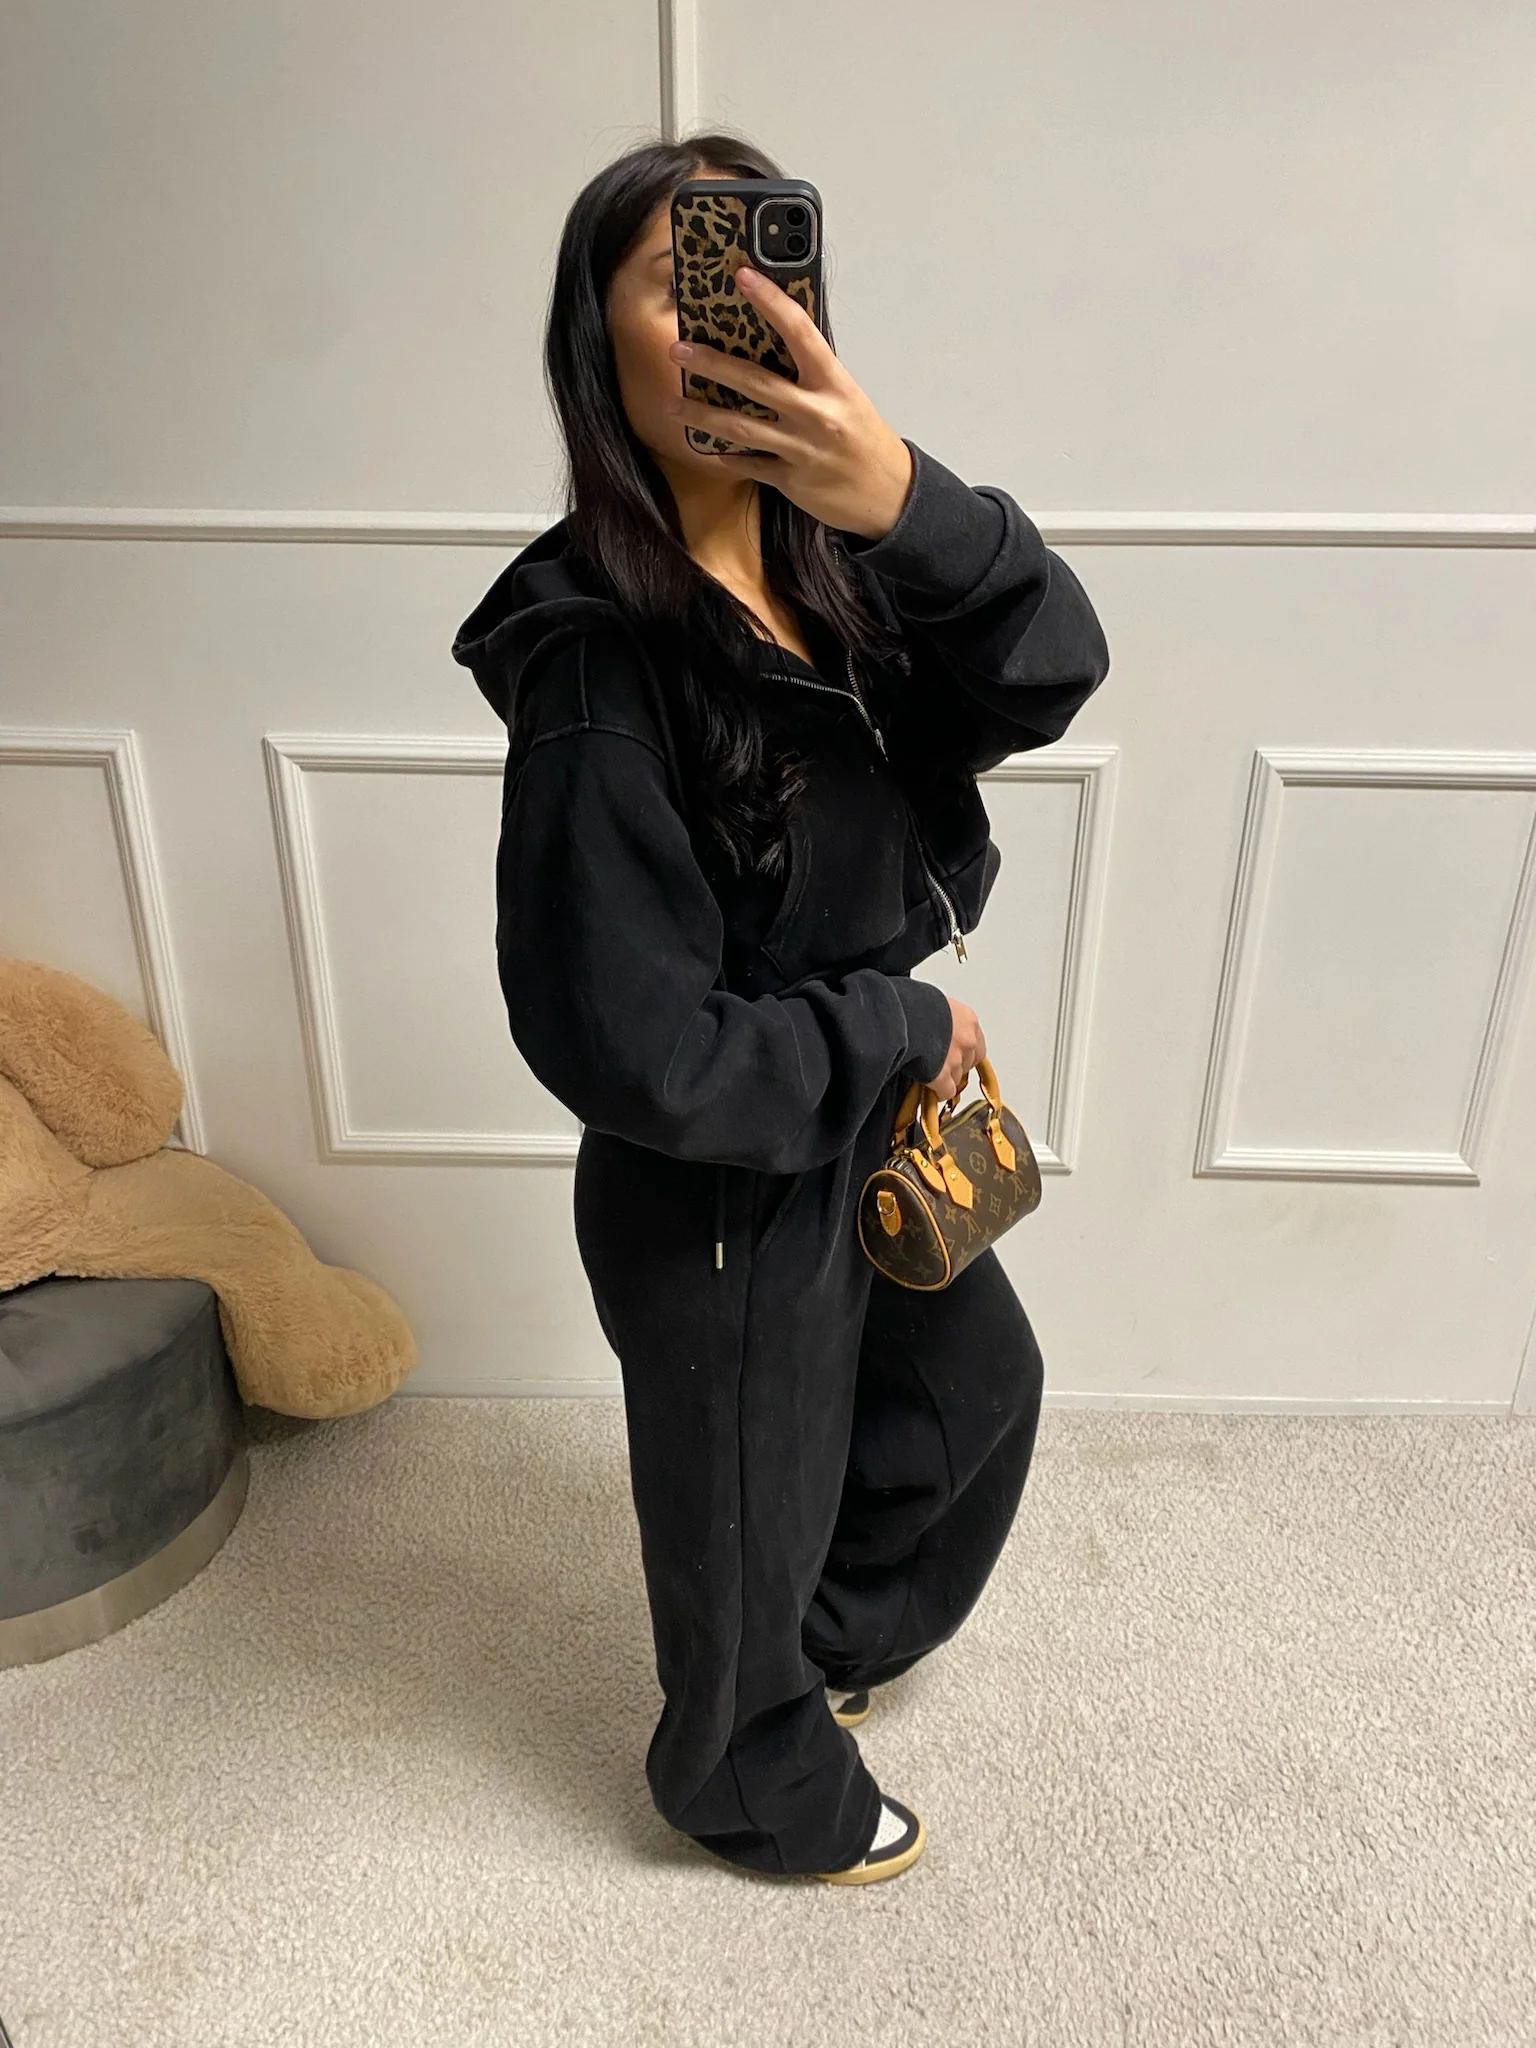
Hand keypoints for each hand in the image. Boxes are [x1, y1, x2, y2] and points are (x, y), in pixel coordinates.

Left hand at [664, 266, 913, 540]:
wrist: (888, 493)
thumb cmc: (864, 438)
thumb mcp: (846, 395)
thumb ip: (812, 373)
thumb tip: (772, 341)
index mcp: (834, 383)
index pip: (799, 331)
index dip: (770, 300)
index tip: (743, 276)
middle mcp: (817, 413)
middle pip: (755, 382)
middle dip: (712, 364)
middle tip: (679, 349)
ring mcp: (801, 448)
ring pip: (741, 427)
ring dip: (702, 415)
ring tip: (672, 404)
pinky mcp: (790, 479)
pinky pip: (749, 464)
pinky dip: (726, 456)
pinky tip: (706, 446)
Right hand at [919, 998, 986, 1098]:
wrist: (897, 1015)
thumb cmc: (910, 1004)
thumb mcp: (933, 1003)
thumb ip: (942, 1019)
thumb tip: (937, 1027)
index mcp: (967, 1019)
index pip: (977, 1045)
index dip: (964, 1053)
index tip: (954, 1055)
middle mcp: (967, 1040)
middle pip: (968, 1063)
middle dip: (955, 1066)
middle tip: (939, 1064)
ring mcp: (955, 1060)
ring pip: (957, 1079)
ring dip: (945, 1078)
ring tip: (928, 1072)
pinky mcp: (941, 1076)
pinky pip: (946, 1091)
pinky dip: (938, 1092)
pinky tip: (929, 1088)